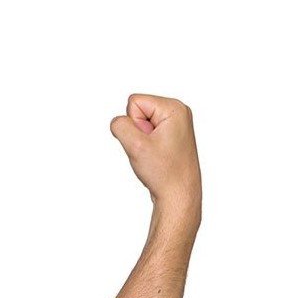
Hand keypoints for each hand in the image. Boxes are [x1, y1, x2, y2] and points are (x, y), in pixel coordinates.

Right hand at [110, 93, 201, 224]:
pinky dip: (146, 146)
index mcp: (174, 108)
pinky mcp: (171, 136)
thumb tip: (117, 121)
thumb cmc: (164, 173)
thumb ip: (120, 126)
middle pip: (138, 111)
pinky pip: (147, 133)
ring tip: (154, 155)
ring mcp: (176, 124)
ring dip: (140, 140)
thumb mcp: (135, 145)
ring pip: (141, 124)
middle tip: (151, 151)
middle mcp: (178, 112)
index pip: (134, 102)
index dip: (133, 125)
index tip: (147, 143)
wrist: (179, 196)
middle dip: (137, 132)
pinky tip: (156, 157)